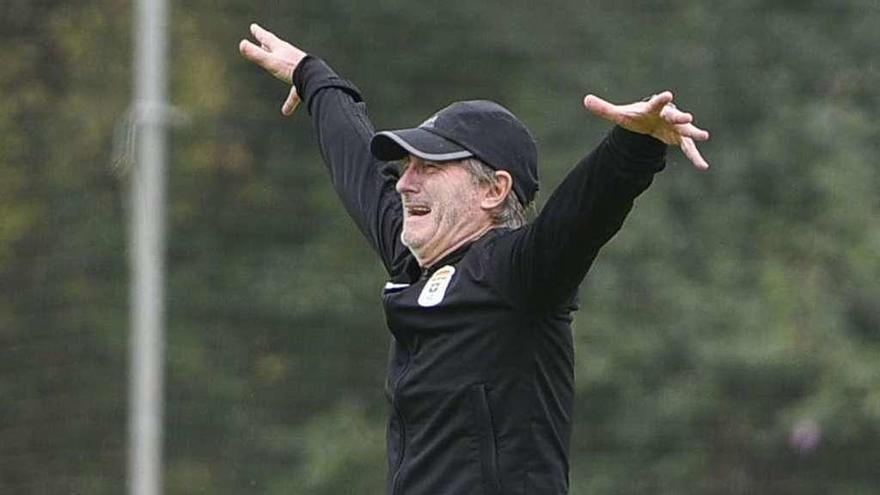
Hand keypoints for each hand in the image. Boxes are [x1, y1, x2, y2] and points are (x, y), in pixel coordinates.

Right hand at [239, 23, 305, 115]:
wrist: (314, 78)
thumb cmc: (292, 68)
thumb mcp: (270, 62)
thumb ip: (256, 55)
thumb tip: (242, 44)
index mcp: (280, 49)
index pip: (267, 38)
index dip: (259, 33)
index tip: (253, 27)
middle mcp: (290, 57)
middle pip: (277, 48)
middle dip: (267, 44)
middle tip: (262, 39)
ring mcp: (298, 69)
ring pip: (286, 66)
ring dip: (279, 64)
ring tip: (274, 65)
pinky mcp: (304, 83)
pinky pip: (294, 92)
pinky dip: (289, 101)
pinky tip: (286, 112)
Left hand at [583, 91, 710, 169]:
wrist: (650, 120)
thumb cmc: (636, 116)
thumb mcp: (620, 115)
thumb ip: (604, 109)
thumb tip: (585, 100)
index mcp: (653, 108)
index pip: (656, 103)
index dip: (661, 100)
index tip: (667, 95)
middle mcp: (667, 115)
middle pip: (674, 115)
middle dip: (680, 116)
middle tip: (687, 117)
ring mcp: (676, 127)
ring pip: (686, 130)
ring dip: (693, 133)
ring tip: (704, 136)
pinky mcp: (679, 138)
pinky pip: (689, 148)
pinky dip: (695, 157)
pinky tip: (703, 166)